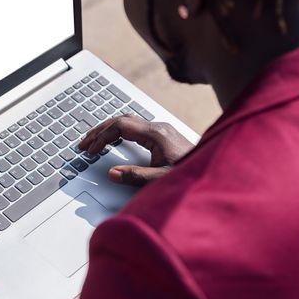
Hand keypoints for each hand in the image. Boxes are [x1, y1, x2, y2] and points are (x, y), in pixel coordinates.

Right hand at [78, 115, 193, 185]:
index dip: (102, 136)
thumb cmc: (191, 174)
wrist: (214, 171)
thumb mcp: (161, 179)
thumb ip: (135, 176)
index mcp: (156, 134)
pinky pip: (135, 126)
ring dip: (109, 128)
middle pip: (121, 119)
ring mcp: (161, 130)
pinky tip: (115, 140)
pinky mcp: (162, 136)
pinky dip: (119, 131)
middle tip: (84, 143)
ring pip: (128, 121)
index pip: (120, 126)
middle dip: (100, 130)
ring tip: (94, 140)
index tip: (91, 149)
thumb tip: (112, 173)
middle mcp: (158, 128)